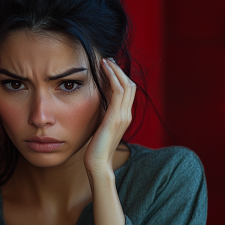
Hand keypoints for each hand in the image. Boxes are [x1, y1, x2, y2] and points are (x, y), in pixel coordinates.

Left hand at [83, 58, 135, 174]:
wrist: (98, 163)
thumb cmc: (96, 148)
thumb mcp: (100, 127)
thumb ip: (102, 115)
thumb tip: (97, 103)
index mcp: (124, 117)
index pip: (127, 91)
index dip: (119, 77)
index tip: (108, 68)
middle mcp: (127, 114)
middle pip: (129, 85)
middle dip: (119, 70)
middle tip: (107, 60)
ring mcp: (123, 115)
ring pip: (125, 84)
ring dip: (115, 70)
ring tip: (105, 61)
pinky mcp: (116, 116)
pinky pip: (118, 90)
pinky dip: (112, 77)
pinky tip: (103, 70)